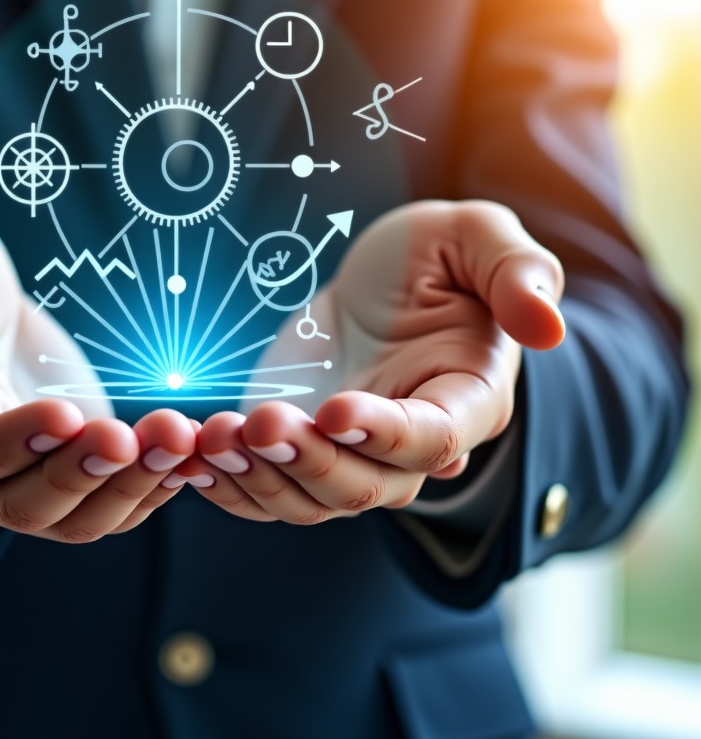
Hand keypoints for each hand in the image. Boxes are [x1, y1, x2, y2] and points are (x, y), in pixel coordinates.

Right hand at [0, 188, 196, 541]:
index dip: (7, 445)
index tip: (65, 415)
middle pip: (15, 504)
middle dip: (81, 477)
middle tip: (139, 436)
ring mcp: (15, 469)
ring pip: (67, 517)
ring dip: (127, 489)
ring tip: (180, 443)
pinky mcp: (64, 463)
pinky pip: (105, 499)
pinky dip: (148, 489)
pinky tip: (191, 456)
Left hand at [182, 200, 564, 523]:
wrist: (385, 285)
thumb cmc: (437, 259)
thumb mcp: (478, 238)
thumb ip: (519, 272)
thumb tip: (548, 326)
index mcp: (465, 400)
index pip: (432, 438)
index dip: (386, 434)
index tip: (337, 410)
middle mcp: (409, 446)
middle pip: (365, 487)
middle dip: (308, 463)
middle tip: (259, 425)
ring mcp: (350, 455)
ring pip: (308, 500)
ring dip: (259, 478)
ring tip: (212, 439)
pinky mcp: (300, 449)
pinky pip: (266, 489)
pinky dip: (229, 485)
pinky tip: (190, 459)